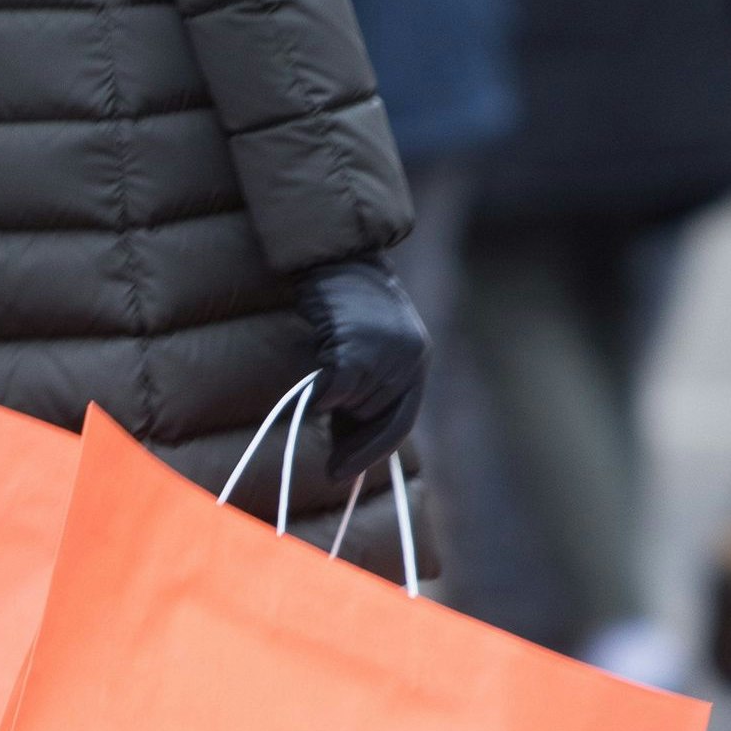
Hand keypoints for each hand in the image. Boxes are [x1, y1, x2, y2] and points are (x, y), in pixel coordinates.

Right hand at [296, 258, 426, 478]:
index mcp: (418, 359)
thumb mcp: (373, 345)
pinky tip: (311, 385)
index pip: (400, 422)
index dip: (371, 452)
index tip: (343, 474)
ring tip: (320, 387)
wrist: (334, 256)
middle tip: (325, 442)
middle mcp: (410, 359)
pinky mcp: (356, 351)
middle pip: (374, 418)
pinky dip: (319, 396)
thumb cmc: (343, 303)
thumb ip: (370, 387)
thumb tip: (346, 444)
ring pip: (352, 406)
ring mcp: (386, 356)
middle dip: (347, 431)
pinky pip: (334, 393)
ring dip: (333, 406)